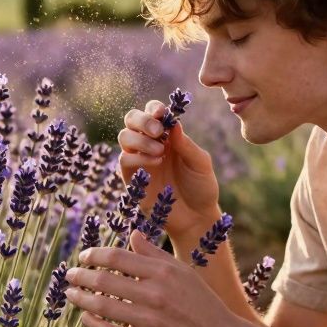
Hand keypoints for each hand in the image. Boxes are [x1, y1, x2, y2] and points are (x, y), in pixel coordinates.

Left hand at [64, 230, 241, 326]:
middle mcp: (155, 294)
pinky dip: (93, 323)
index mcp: (163, 272)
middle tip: (70, 274)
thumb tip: (132, 234)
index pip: (117, 257)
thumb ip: (154, 254)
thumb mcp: (182, 271)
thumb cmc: (201, 301)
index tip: (84, 256)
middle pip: (105, 280)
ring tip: (70, 293)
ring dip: (81, 298)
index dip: (95, 255)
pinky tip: (85, 316)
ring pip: (103, 306)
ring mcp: (150, 320)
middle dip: (81, 275)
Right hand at [118, 100, 219, 239]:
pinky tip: (156, 162)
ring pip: (124, 136)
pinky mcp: (132, 178)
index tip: (161, 113)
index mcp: (168, 135)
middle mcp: (150, 143)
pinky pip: (125, 159)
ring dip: (141, 139)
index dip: (153, 108)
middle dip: (142, 120)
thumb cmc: (201, 188)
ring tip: (160, 151)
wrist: (196, 218)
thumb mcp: (201, 163)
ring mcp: (139, 160)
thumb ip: (187, 144)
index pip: (153, 113)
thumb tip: (173, 124)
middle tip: (158, 131)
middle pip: (132, 119)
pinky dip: (138, 156)